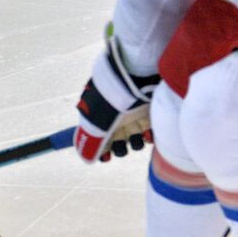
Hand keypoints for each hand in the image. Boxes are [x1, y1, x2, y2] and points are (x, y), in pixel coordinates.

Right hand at [73, 25, 158, 162]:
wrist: (133, 76)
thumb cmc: (111, 98)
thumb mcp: (96, 121)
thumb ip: (91, 142)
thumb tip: (87, 160)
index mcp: (99, 117)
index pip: (98, 138)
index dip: (102, 150)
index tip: (106, 156)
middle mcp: (115, 117)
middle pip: (117, 141)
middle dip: (120, 148)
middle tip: (121, 145)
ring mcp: (132, 115)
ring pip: (135, 140)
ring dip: (135, 144)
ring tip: (137, 138)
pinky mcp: (149, 112)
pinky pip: (150, 131)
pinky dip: (149, 137)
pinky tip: (148, 134)